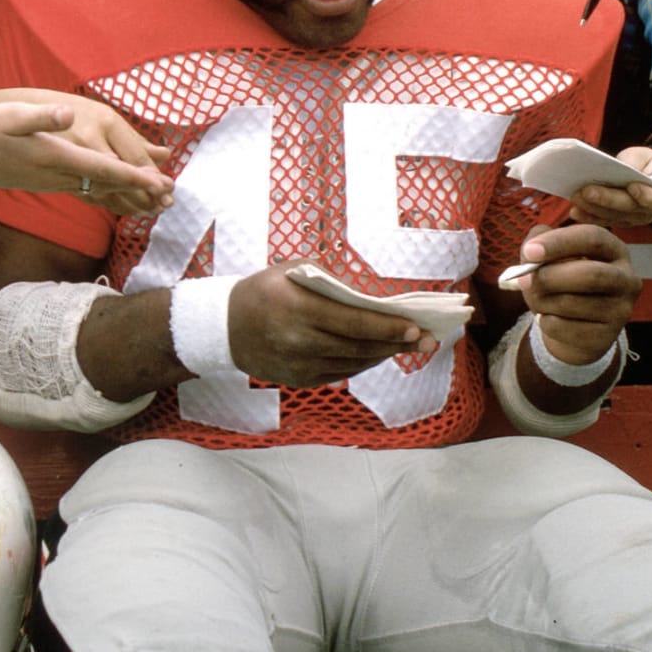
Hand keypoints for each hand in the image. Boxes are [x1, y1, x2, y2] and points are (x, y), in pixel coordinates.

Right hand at [0, 102, 173, 208]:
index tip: (160, 183)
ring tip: (153, 201)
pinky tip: (114, 193)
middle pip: (105, 188)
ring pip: (96, 193)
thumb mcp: (9, 115)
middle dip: (139, 193)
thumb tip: (69, 113)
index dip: (133, 177)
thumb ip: (41, 116)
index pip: (101, 170)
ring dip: (126, 196)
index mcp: (53, 157)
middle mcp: (55, 176)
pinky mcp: (43, 182)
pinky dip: (105, 193)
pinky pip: (83, 192)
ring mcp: (49, 182)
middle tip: (171, 199)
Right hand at [224, 261, 435, 387]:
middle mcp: (300, 341)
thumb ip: (333, 281)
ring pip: (354, 363)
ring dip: (383, 354)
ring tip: (406, 345)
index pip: (355, 323)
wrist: (223, 327)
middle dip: (397, 344)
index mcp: (299, 309)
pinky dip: (362, 363)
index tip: (416, 328)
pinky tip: (376, 352)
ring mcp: (300, 365)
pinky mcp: (299, 381)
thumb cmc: (264, 290)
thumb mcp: (293, 271)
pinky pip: (341, 373)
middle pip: (360, 346)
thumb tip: (373, 297)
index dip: (389, 328)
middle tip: (427, 340)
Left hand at [507, 223, 638, 365]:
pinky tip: (546, 317)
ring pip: (576, 303)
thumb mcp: (550, 256)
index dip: (559, 242)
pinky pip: (569, 329)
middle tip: (522, 279)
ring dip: (543, 301)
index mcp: (614, 250)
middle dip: (550, 276)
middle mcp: (626, 278)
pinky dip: (547, 322)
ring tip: (536, 299)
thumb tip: (530, 253)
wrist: (573, 327)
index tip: (529, 251)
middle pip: (591, 274)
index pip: (593, 238)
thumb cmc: (560, 282)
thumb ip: (538, 244)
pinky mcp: (608, 335)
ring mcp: (621, 309)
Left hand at [567, 145, 651, 226]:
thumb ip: (633, 162)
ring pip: (613, 216)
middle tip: (586, 190)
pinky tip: (574, 211)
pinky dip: (588, 216)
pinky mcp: (619, 222)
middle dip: (606, 199)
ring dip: (592, 208)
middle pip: (629, 208)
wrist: (645, 174)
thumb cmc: (644, 163)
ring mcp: (635, 220)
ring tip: (575, 196)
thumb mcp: (642, 156)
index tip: (633, 187)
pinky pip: (603, 221)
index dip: (648, 196)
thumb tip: (619, 167)